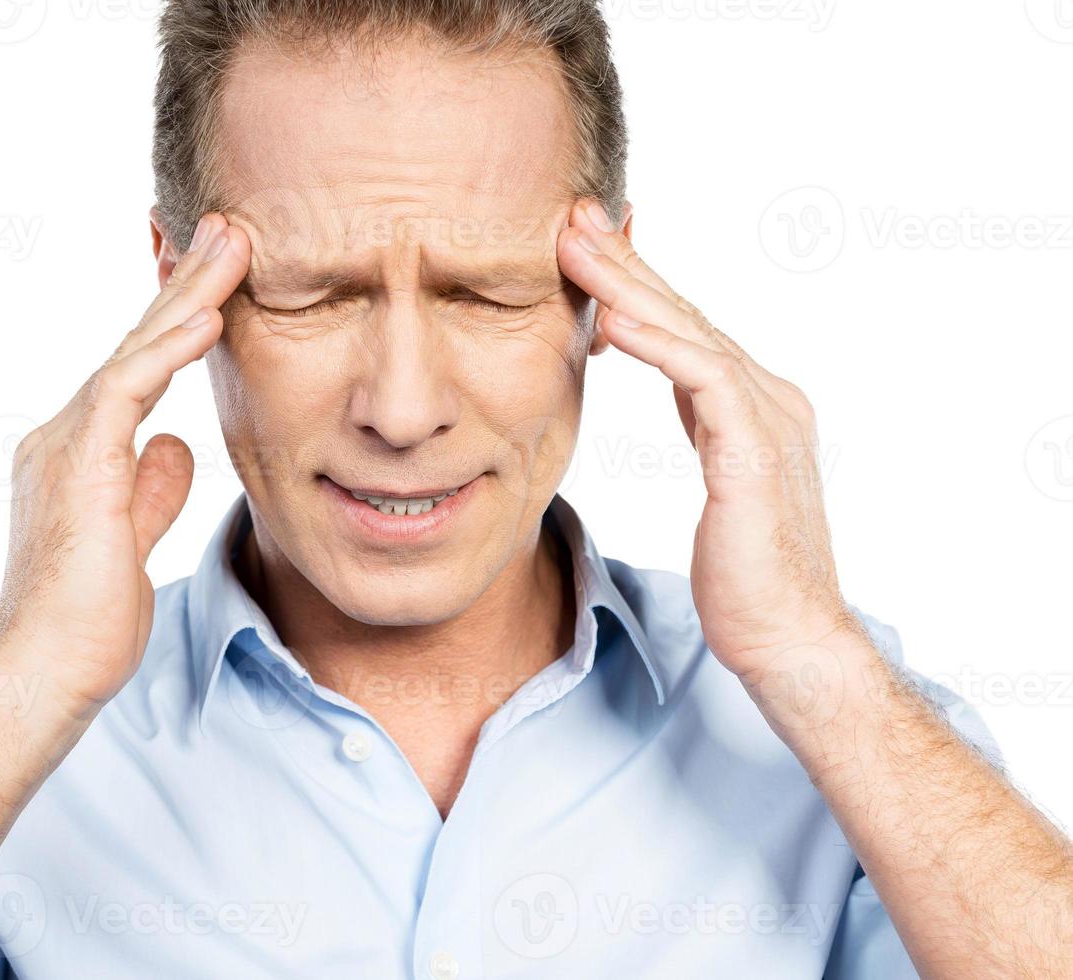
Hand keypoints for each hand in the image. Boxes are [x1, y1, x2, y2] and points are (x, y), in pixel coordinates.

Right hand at [0, 214, 250, 717]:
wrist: (44, 676)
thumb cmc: (86, 623)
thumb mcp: (134, 541)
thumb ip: (152, 487)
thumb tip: (180, 445)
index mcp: (78, 452)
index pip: (137, 370)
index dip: (178, 319)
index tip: (220, 276)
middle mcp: (63, 436)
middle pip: (135, 345)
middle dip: (185, 283)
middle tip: (229, 229)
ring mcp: (63, 448)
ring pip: (132, 353)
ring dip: (185, 296)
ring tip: (230, 247)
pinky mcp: (77, 469)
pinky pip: (124, 394)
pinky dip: (166, 353)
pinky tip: (207, 318)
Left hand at [557, 201, 860, 681]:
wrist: (787, 639)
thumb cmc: (744, 572)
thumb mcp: (715, 472)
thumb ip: (700, 417)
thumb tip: (672, 376)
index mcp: (756, 401)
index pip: (686, 325)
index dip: (634, 280)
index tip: (583, 243)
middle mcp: (768, 397)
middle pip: (685, 313)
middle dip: (626, 261)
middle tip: (572, 215)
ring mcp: (768, 420)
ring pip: (691, 334)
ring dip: (630, 286)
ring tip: (576, 247)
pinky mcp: (755, 455)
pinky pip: (704, 382)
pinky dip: (658, 347)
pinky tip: (612, 321)